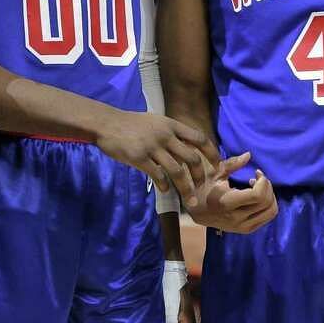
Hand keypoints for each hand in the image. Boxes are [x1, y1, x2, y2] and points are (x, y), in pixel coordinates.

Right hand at [95, 113, 221, 207]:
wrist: (106, 123)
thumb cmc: (130, 124)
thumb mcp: (155, 122)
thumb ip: (170, 133)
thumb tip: (186, 146)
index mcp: (171, 125)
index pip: (199, 138)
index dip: (211, 153)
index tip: (217, 166)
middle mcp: (165, 135)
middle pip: (192, 158)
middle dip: (200, 176)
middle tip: (201, 187)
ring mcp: (152, 147)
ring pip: (177, 171)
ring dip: (185, 188)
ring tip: (189, 200)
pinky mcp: (139, 158)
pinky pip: (158, 175)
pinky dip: (164, 185)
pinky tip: (165, 189)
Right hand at [187, 153, 277, 233]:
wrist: (196, 211)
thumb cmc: (204, 187)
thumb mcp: (215, 173)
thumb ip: (232, 164)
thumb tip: (249, 155)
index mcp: (227, 202)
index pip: (257, 196)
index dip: (263, 182)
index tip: (257, 173)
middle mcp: (236, 218)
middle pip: (266, 203)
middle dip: (267, 186)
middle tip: (259, 178)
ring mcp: (241, 226)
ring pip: (270, 212)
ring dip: (270, 196)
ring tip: (259, 188)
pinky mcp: (245, 230)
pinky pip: (267, 218)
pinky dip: (268, 206)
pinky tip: (258, 198)